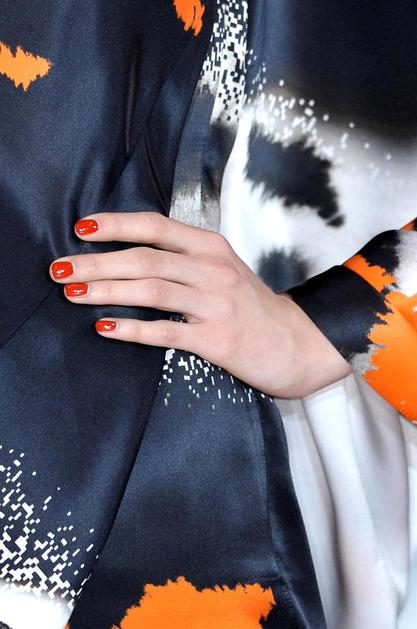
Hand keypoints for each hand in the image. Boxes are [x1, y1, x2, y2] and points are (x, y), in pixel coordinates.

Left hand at [50, 212, 351, 397]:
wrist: (295, 342)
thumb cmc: (250, 305)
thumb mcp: (221, 268)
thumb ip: (183, 257)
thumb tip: (129, 254)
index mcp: (211, 247)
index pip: (156, 226)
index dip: (116, 225)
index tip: (82, 228)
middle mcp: (212, 269)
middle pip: (145, 259)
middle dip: (97, 262)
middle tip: (60, 268)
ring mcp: (216, 303)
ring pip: (151, 290)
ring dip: (106, 290)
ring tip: (72, 292)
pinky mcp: (216, 339)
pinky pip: (165, 331)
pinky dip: (132, 328)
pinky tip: (104, 326)